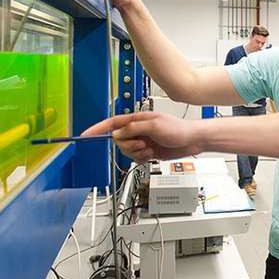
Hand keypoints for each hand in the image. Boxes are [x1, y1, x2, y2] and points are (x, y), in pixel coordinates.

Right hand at [82, 112, 201, 161]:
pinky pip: (135, 159)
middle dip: (129, 145)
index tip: (86, 135)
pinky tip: (153, 155)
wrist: (192, 141)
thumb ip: (133, 129)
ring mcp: (142, 141)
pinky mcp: (147, 152)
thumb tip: (117, 134)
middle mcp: (137, 130)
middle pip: (119, 141)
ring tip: (151, 149)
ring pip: (127, 151)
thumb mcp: (154, 126)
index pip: (112, 123)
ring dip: (138, 153)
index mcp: (137, 119)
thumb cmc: (178, 129)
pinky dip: (143, 159)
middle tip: (143, 143)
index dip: (98, 129)